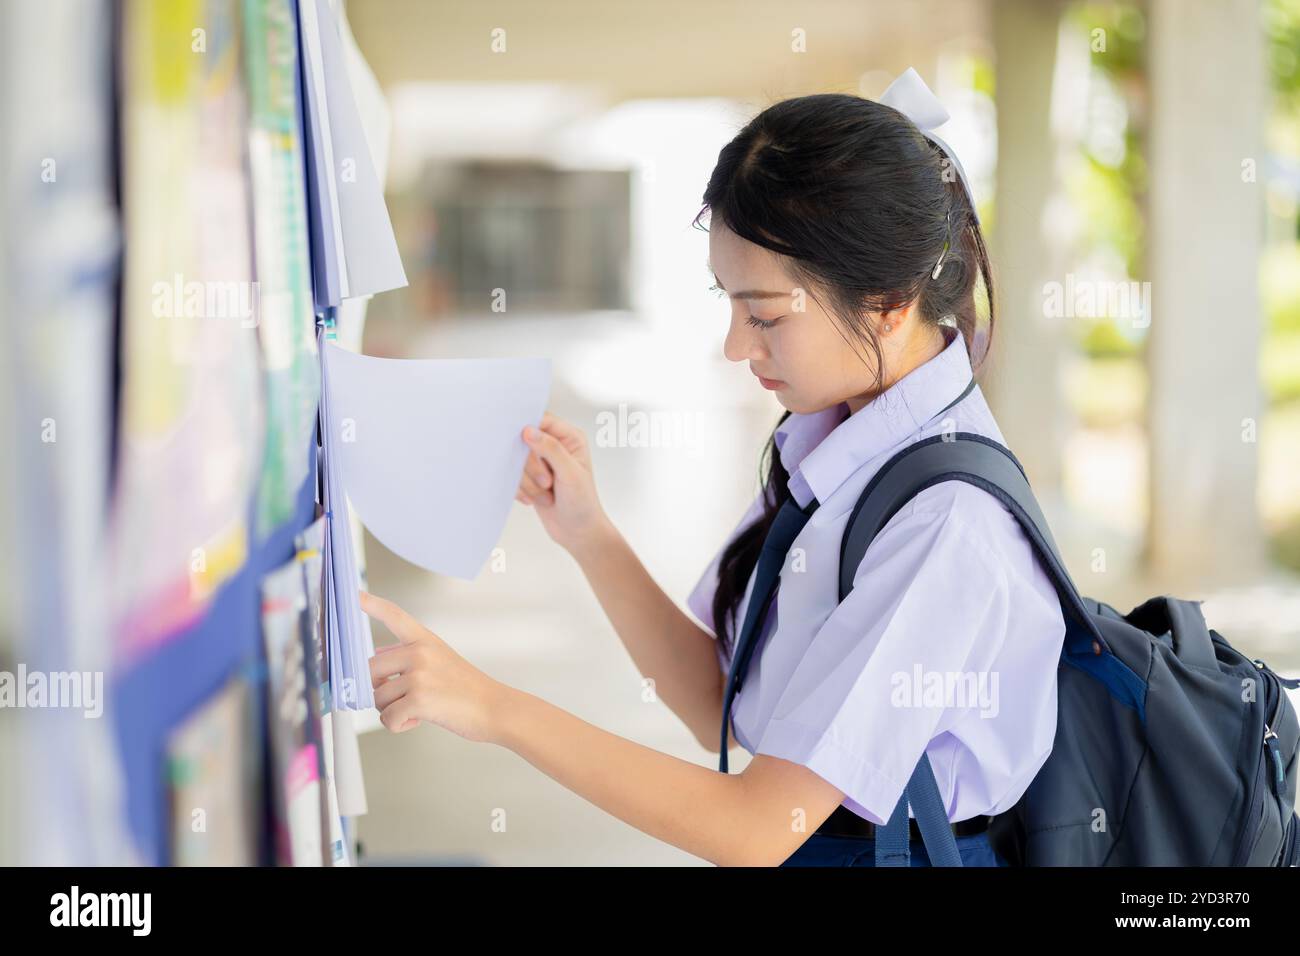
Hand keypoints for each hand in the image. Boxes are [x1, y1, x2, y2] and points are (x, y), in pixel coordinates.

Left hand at [360, 590, 507, 743]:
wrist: (494, 708)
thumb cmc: (467, 688)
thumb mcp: (441, 660)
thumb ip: (408, 656)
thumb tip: (377, 654)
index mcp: (425, 640)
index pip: (394, 616)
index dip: (371, 603)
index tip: (353, 593)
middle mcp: (420, 652)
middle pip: (370, 669)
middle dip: (379, 689)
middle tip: (400, 698)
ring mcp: (419, 675)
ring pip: (377, 697)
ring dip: (391, 710)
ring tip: (417, 709)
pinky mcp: (419, 699)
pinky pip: (388, 718)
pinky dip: (399, 725)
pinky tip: (419, 719)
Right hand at [518, 411, 610, 555]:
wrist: (577, 532)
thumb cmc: (582, 503)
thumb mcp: (570, 474)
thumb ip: (551, 449)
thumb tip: (528, 430)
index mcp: (570, 437)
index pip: (542, 419)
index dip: (529, 429)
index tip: (522, 443)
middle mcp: (555, 446)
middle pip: (524, 440)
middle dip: (531, 465)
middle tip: (547, 482)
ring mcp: (541, 462)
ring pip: (516, 460)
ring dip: (527, 481)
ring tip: (546, 494)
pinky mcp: (529, 477)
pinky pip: (512, 475)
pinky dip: (521, 489)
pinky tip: (537, 500)